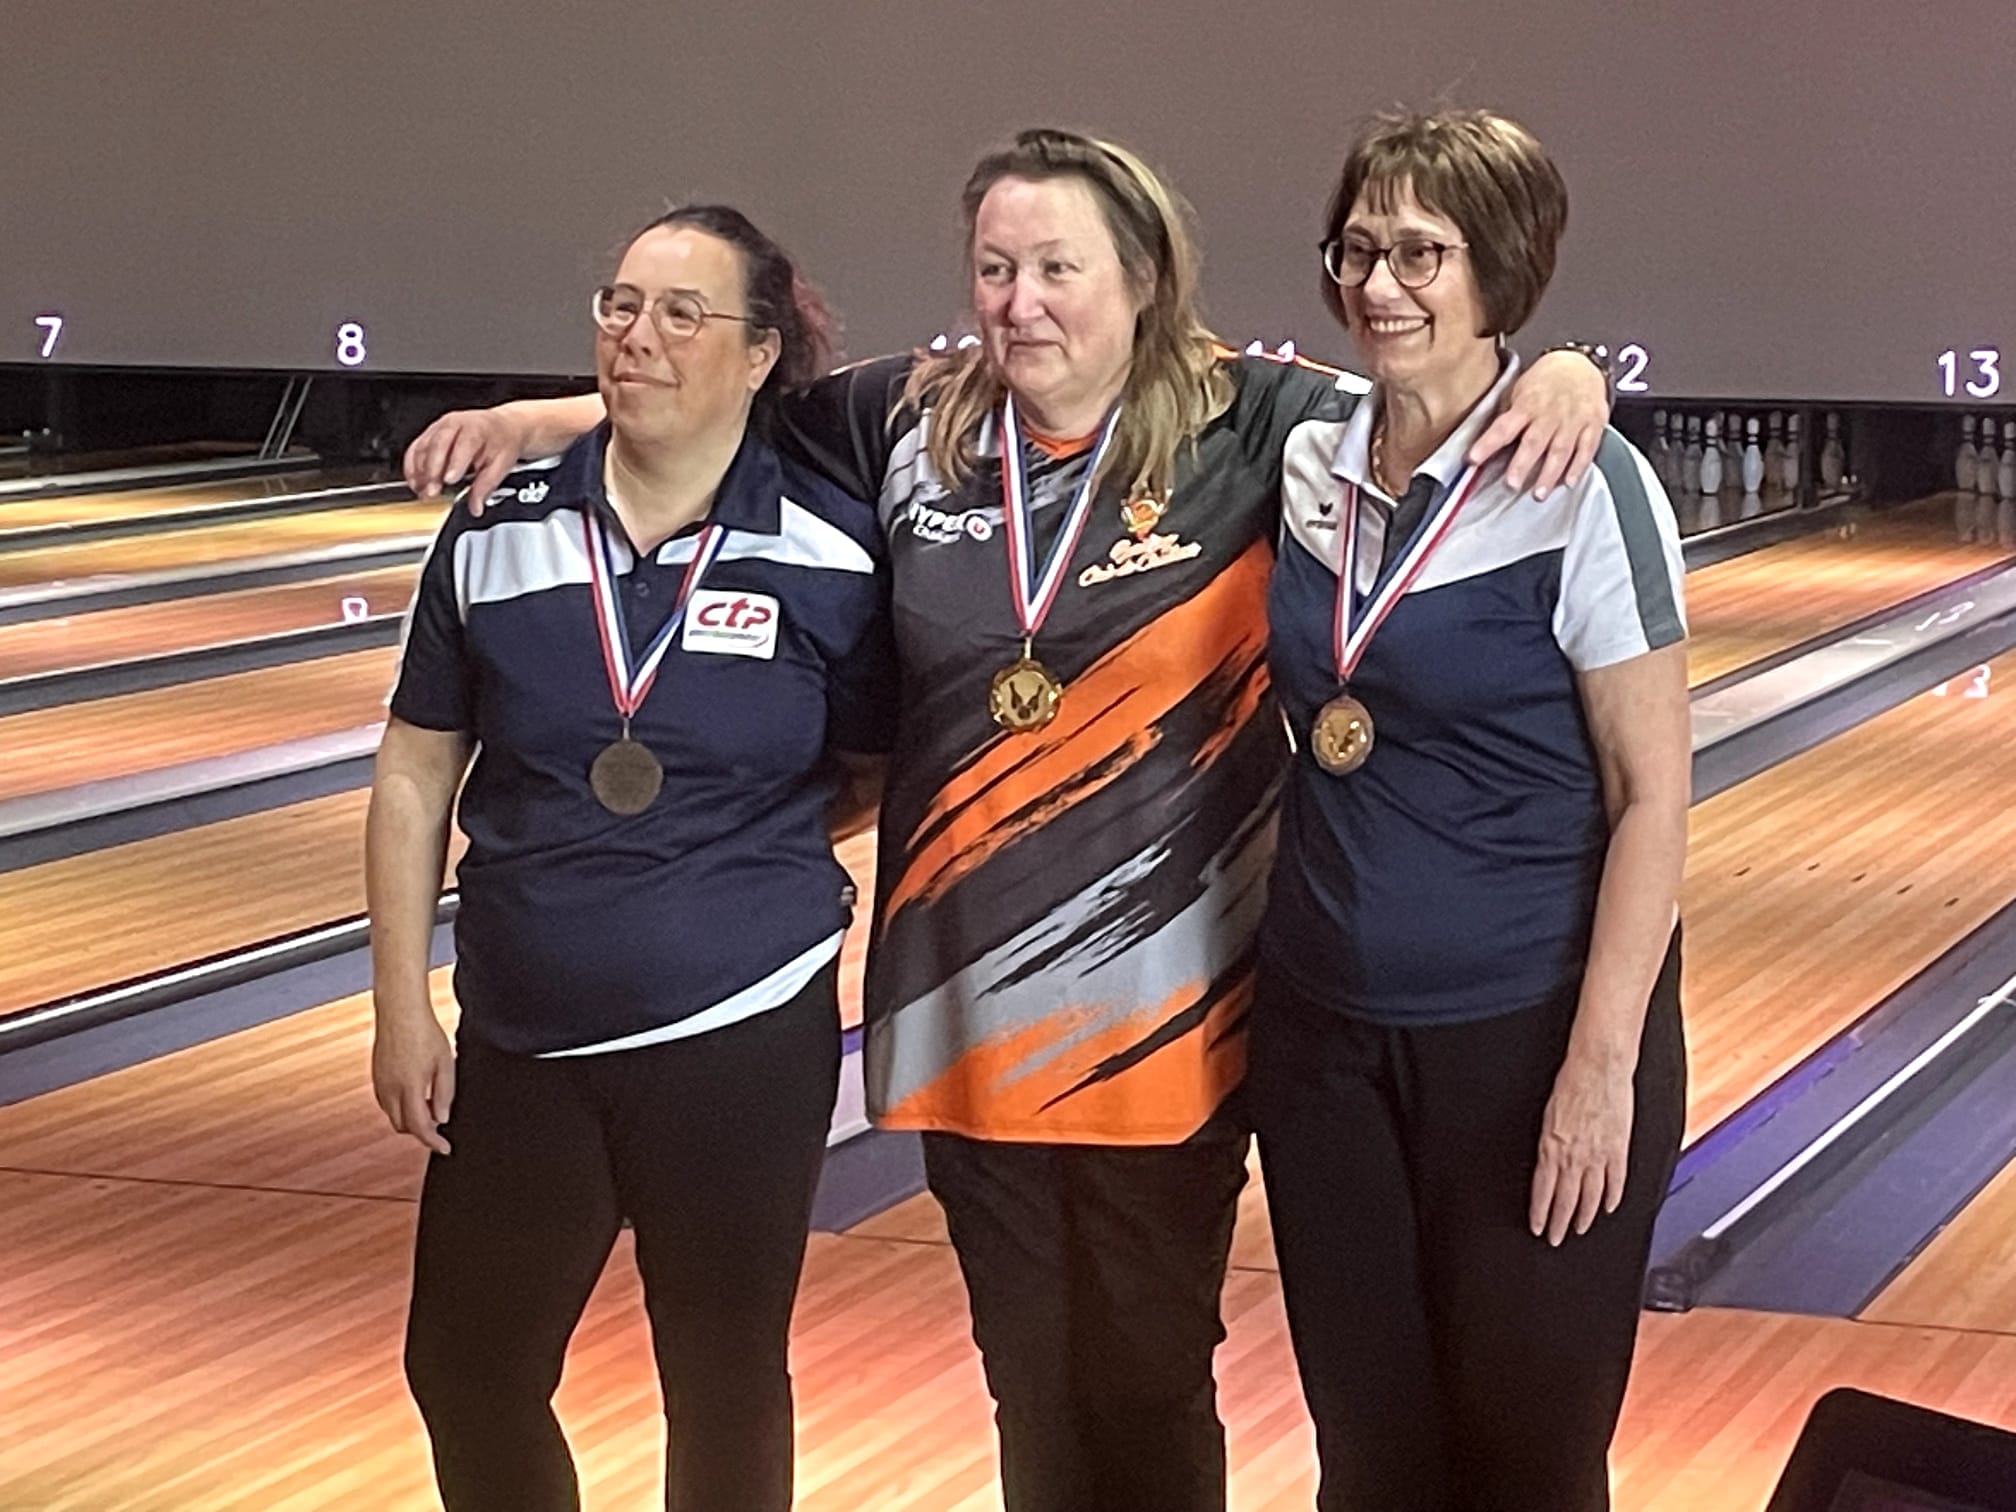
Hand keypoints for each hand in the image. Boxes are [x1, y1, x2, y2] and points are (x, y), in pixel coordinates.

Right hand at [372, 1002, 455, 1154]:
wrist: (400, 1012)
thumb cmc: (424, 1033)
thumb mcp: (445, 1063)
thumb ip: (445, 1094)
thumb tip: (441, 1119)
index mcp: (410, 1087)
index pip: (420, 1127)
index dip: (433, 1142)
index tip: (444, 1148)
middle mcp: (390, 1089)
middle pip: (403, 1126)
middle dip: (421, 1131)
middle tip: (439, 1122)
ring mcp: (380, 1083)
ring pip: (392, 1116)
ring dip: (409, 1118)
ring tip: (429, 1103)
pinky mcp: (376, 1077)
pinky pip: (386, 1103)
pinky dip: (400, 1107)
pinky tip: (415, 1094)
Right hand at [403, 408, 527, 514]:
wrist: (499, 426)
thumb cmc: (500, 442)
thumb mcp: (501, 465)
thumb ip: (486, 486)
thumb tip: (475, 507)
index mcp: (476, 429)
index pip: (464, 444)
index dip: (455, 463)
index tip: (449, 480)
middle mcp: (454, 425)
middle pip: (437, 445)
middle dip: (432, 471)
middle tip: (432, 492)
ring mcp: (438, 428)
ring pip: (422, 448)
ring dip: (419, 473)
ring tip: (423, 492)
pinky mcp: (428, 435)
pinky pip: (414, 450)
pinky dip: (411, 468)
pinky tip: (416, 483)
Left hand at [1468, 350, 1609, 496]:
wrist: (1581, 363)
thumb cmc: (1545, 381)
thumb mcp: (1520, 389)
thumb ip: (1509, 416)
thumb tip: (1487, 442)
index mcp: (1527, 404)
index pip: (1504, 427)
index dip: (1488, 444)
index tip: (1473, 459)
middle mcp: (1549, 414)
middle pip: (1534, 442)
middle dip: (1522, 465)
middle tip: (1512, 484)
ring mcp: (1573, 421)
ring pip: (1560, 450)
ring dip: (1549, 474)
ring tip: (1539, 494)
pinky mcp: (1592, 426)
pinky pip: (1586, 449)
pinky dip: (1578, 467)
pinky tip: (1569, 483)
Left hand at [1528, 1052, 1632, 1245]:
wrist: (1599, 1067)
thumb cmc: (1571, 1084)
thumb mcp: (1548, 1116)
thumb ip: (1548, 1143)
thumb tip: (1545, 1163)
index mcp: (1552, 1146)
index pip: (1543, 1190)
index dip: (1540, 1212)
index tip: (1538, 1227)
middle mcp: (1574, 1155)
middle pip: (1565, 1199)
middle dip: (1559, 1223)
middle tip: (1555, 1239)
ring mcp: (1599, 1154)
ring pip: (1590, 1196)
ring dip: (1584, 1216)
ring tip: (1579, 1229)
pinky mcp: (1618, 1148)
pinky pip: (1616, 1181)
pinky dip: (1612, 1197)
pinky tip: (1607, 1207)